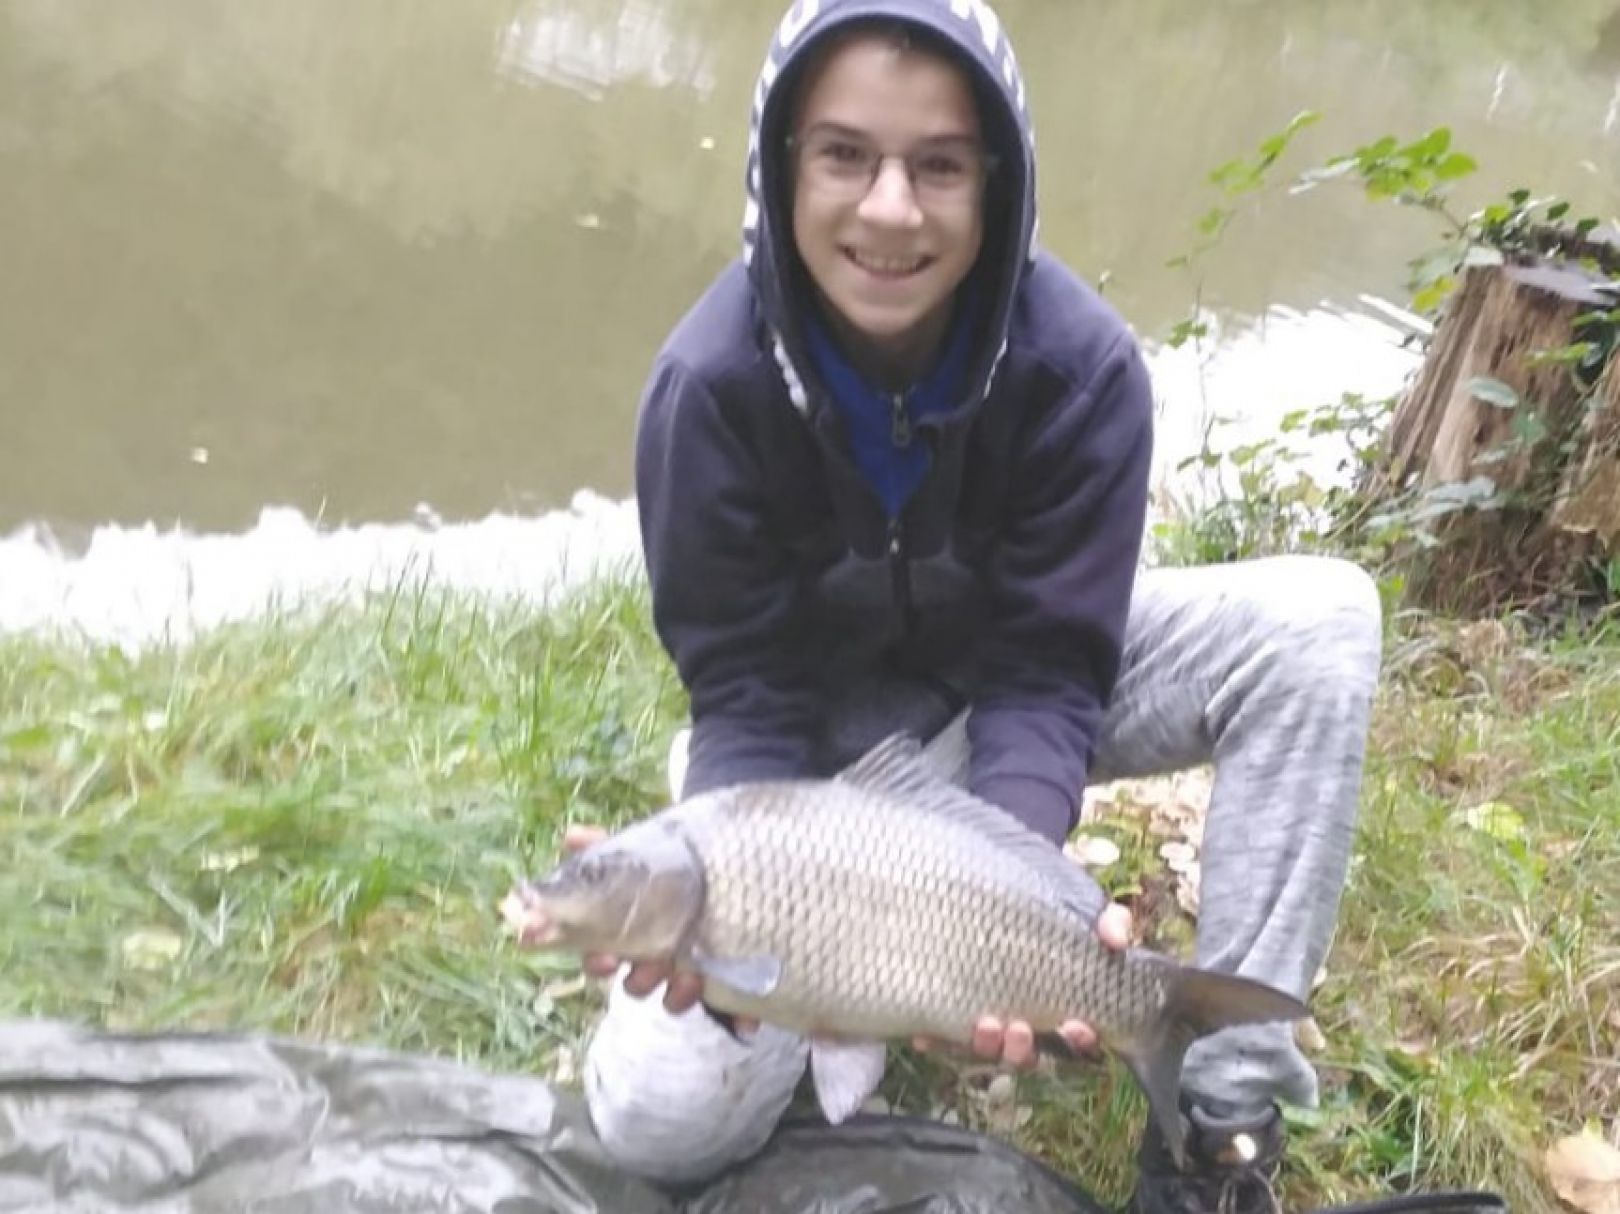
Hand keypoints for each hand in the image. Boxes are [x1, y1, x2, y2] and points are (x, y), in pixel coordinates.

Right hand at [558, 824, 758, 1031]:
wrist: (731, 871)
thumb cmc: (674, 870)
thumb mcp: (642, 856)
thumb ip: (607, 848)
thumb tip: (571, 836)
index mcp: (631, 934)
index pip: (602, 957)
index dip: (599, 962)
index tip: (606, 958)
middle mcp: (656, 959)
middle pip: (638, 982)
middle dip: (642, 979)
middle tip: (653, 966)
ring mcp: (690, 974)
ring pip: (676, 997)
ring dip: (681, 995)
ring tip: (692, 979)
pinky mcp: (727, 983)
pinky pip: (731, 1009)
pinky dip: (738, 1016)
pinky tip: (745, 1017)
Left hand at [910, 901, 1132, 1069]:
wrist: (996, 889)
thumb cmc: (1048, 908)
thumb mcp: (1082, 910)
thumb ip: (1109, 922)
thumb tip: (1116, 938)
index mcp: (1061, 1008)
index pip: (1076, 1039)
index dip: (1079, 1040)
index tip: (1077, 1026)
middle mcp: (1025, 1021)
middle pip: (1027, 1054)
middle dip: (1023, 1048)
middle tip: (1019, 1028)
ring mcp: (988, 1020)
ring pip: (988, 1050)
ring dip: (986, 1045)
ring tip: (985, 1023)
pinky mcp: (952, 1014)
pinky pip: (943, 1036)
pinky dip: (936, 1038)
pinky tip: (925, 1035)